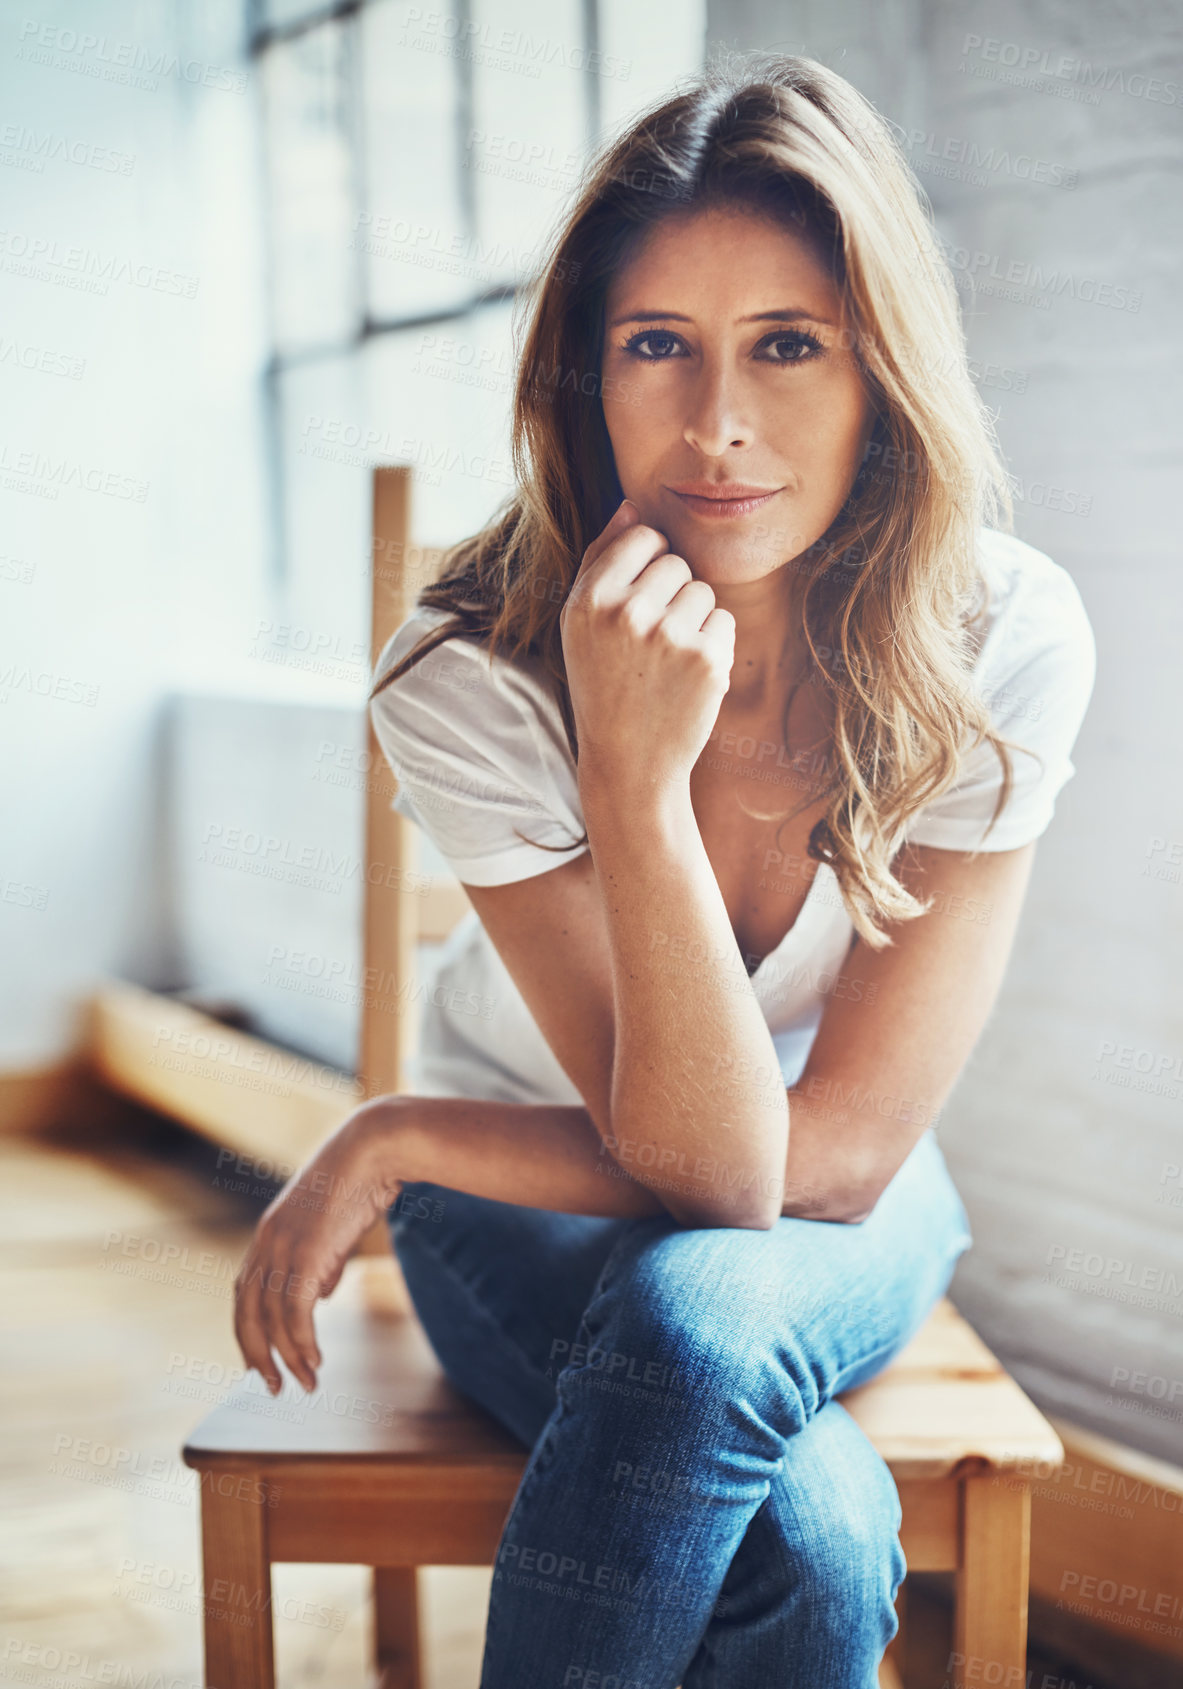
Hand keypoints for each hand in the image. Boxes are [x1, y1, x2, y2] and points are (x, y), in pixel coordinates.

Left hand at [232, 1098, 404, 1394]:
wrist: (374, 1148)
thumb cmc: (361, 1180)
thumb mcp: (333, 1224)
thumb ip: (323, 1261)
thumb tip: (321, 1295)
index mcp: (269, 1234)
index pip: (246, 1293)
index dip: (250, 1330)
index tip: (261, 1359)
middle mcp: (267, 1243)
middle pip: (247, 1312)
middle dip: (256, 1354)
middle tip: (272, 1387)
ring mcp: (284, 1248)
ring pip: (273, 1320)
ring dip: (288, 1358)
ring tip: (306, 1383)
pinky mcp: (307, 1255)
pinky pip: (296, 1313)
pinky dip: (302, 1343)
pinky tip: (315, 1361)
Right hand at [560, 499, 734, 794]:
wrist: (629, 761)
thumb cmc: (603, 685)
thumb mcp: (582, 625)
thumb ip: (602, 561)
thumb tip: (631, 506)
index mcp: (589, 599)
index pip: (642, 536)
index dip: (646, 565)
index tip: (638, 601)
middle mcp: (626, 613)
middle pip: (676, 562)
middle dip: (671, 594)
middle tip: (649, 642)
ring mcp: (669, 636)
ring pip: (703, 590)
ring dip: (693, 619)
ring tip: (666, 660)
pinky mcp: (707, 660)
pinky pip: (724, 620)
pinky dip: (713, 645)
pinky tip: (687, 676)